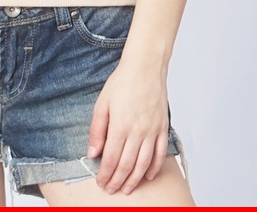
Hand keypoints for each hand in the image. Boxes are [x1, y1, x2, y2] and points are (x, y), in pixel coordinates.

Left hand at [86, 62, 170, 195]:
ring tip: (127, 188)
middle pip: (126, 165)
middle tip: (111, 189)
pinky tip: (148, 175)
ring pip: (144, 164)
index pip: (111, 159)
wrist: (145, 67)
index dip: (105, 174)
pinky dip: (155, 168)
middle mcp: (138, 131)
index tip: (101, 182)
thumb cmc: (122, 82)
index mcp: (120, 125)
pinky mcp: (163, 127)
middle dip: (117, 181)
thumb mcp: (102, 103)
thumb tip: (93, 152)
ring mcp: (152, 130)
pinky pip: (160, 153)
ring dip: (134, 179)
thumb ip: (97, 130)